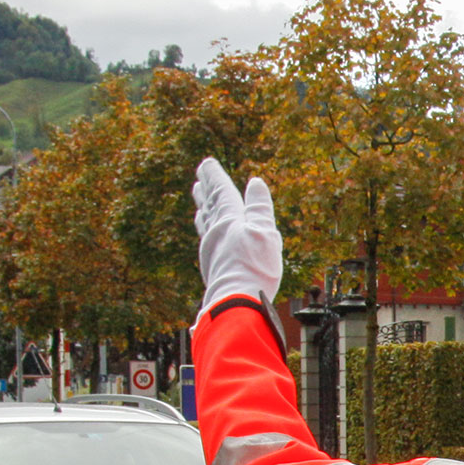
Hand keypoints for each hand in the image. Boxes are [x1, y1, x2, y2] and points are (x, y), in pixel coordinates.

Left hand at [192, 157, 282, 311]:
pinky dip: (204, 226)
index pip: (220, 192)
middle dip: (206, 188)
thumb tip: (255, 183)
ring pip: (205, 220)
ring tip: (199, 197)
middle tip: (201, 175)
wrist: (236, 302)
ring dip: (202, 206)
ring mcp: (211, 249)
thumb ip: (259, 208)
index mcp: (228, 219)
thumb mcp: (264, 232)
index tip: (207, 162)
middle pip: (209, 204)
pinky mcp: (211, 264)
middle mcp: (215, 231)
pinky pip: (205, 237)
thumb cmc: (254, 268)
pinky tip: (205, 229)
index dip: (215, 176)